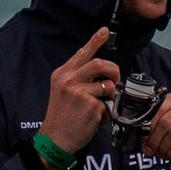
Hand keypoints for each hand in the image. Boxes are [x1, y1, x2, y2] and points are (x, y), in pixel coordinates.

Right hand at [39, 28, 118, 162]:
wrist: (55, 139)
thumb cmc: (62, 116)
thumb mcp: (63, 91)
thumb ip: (80, 79)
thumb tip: (104, 75)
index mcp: (62, 74)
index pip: (82, 53)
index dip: (95, 40)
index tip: (105, 30)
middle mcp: (69, 79)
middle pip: (100, 64)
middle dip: (114, 71)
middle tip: (115, 81)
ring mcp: (79, 92)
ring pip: (107, 85)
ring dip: (110, 95)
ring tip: (102, 105)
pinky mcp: (90, 105)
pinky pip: (107, 104)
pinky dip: (107, 113)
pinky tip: (96, 120)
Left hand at [142, 90, 170, 163]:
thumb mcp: (169, 121)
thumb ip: (155, 124)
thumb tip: (141, 136)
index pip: (157, 110)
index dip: (147, 126)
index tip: (142, 138)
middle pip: (164, 123)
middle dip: (153, 140)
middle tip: (148, 150)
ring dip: (162, 148)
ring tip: (158, 153)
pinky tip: (168, 155)